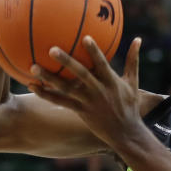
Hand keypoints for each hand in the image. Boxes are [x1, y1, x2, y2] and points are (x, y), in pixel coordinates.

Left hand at [27, 36, 144, 150]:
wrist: (126, 132)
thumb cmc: (130, 104)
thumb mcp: (133, 82)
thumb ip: (133, 60)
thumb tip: (138, 39)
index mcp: (112, 82)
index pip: (102, 64)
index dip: (94, 52)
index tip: (85, 38)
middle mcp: (99, 91)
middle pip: (81, 75)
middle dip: (67, 62)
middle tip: (51, 49)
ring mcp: (88, 102)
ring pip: (66, 89)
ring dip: (49, 78)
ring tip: (33, 67)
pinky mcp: (80, 111)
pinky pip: (60, 102)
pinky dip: (46, 95)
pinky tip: (32, 86)